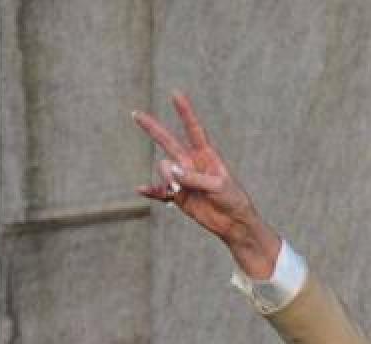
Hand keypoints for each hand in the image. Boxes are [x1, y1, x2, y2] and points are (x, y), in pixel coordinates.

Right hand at [133, 92, 280, 278]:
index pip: (194, 129)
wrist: (234, 223)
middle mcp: (192, 164)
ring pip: (165, 170)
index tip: (175, 94)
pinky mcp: (177, 195)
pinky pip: (159, 191)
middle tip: (136, 114)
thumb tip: (168, 169)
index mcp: (206, 155)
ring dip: (170, 179)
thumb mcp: (217, 186)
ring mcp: (183, 179)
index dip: (185, 112)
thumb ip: (193, 177)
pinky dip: (151, 190)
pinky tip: (140, 190)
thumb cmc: (233, 199)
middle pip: (169, 142)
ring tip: (181, 189)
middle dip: (153, 129)